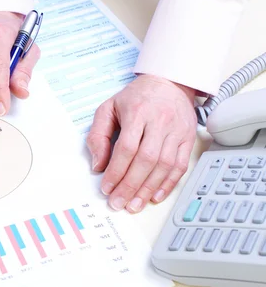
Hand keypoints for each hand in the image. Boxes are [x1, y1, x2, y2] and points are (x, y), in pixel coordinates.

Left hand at [86, 74, 196, 212]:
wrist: (170, 82)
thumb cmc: (136, 98)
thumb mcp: (108, 108)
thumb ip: (98, 135)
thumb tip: (98, 165)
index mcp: (138, 112)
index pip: (126, 148)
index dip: (116, 171)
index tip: (106, 187)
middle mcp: (160, 122)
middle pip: (146, 160)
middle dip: (130, 185)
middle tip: (118, 203)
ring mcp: (177, 131)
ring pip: (164, 166)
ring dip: (148, 189)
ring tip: (134, 205)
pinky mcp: (188, 138)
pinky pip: (180, 166)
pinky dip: (168, 184)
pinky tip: (155, 196)